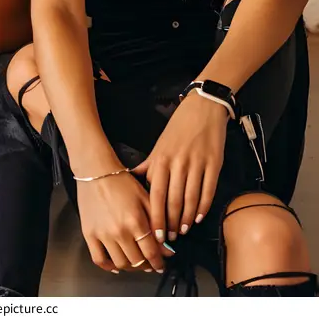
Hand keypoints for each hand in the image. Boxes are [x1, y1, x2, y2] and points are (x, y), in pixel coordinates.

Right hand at [77, 169, 168, 273]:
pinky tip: (116, 264)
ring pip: (121, 263)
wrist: (96, 171)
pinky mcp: (89, 234)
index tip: (161, 264)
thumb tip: (167, 248)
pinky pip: (99, 260)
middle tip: (150, 262)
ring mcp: (103, 234)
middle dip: (147, 265)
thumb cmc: (122, 182)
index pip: (151, 253)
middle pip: (137, 261)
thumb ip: (157, 223)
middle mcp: (119, 231)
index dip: (159, 262)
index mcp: (135, 221)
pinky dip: (109, 267)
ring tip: (136, 262)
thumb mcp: (145, 198)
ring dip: (131, 267)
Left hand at [131, 93, 228, 241]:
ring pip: (190, 199)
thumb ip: (149, 166)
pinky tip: (199, 217)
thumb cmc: (178, 128)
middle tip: (170, 238)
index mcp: (161, 159)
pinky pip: (208, 191)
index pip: (155, 195)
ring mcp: (196, 164)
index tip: (155, 235)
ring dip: (186, 219)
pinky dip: (203, 207)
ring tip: (183, 231)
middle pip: (173, 201)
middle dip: (171, 223)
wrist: (202, 108)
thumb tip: (133, 180)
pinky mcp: (214, 163)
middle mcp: (177, 163)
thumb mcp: (159, 145)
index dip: (155, 218)